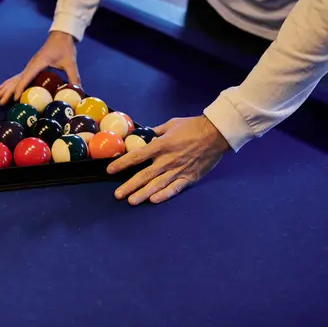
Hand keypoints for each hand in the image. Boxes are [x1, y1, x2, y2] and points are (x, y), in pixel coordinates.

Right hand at [0, 31, 80, 104]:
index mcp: (38, 63)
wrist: (61, 35)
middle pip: (17, 79)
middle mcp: (31, 64)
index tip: (15, 98)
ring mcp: (30, 65)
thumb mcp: (71, 62)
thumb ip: (74, 76)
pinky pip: (18, 76)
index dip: (20, 88)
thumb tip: (78, 90)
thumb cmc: (65, 47)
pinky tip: (3, 87)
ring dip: (6, 88)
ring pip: (15, 78)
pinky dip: (10, 83)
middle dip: (8, 91)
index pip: (27, 77)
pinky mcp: (31, 66)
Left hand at [107, 115, 229, 204]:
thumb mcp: (171, 124)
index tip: (110, 169)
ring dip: (143, 194)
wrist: (217, 134)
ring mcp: (178, 170)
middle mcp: (167, 160)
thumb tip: (143, 135)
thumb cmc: (193, 126)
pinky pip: (175, 188)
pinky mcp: (189, 177)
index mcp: (161, 145)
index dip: (122, 164)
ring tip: (131, 201)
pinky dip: (164, 195)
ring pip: (157, 185)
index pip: (137, 156)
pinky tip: (154, 200)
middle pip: (144, 175)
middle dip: (129, 186)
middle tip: (117, 195)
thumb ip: (156, 132)